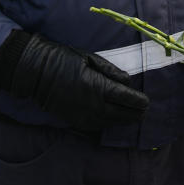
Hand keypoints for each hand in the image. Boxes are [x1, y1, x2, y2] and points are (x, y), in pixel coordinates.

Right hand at [6, 33, 148, 130]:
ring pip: (111, 123)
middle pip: (122, 115)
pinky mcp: (76, 122)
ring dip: (124, 121)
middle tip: (144, 111)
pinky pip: (98, 127)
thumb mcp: (89, 58)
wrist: (37, 73)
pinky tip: (114, 119)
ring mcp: (84, 116)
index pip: (126, 99)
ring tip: (133, 117)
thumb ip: (110, 71)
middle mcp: (93, 105)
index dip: (139, 101)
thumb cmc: (63, 59)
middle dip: (136, 114)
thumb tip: (128, 81)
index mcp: (98, 86)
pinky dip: (109, 124)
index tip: (147, 101)